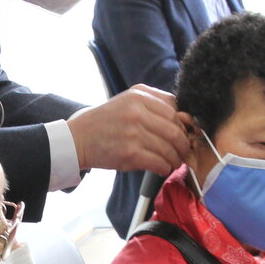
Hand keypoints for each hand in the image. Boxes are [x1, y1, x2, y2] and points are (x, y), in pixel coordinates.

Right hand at [67, 84, 188, 174]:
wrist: (78, 139)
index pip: (174, 109)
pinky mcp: (130, 153)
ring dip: (175, 159)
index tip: (186, 134)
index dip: (184, 125)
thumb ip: (153, 104)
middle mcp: (137, 111)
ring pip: (169, 148)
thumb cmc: (104, 122)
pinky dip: (164, 167)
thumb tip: (184, 120)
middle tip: (184, 152)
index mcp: (139, 95)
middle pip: (175, 129)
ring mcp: (134, 132)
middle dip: (184, 144)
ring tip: (174, 162)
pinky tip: (162, 168)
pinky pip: (158, 162)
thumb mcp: (127, 101)